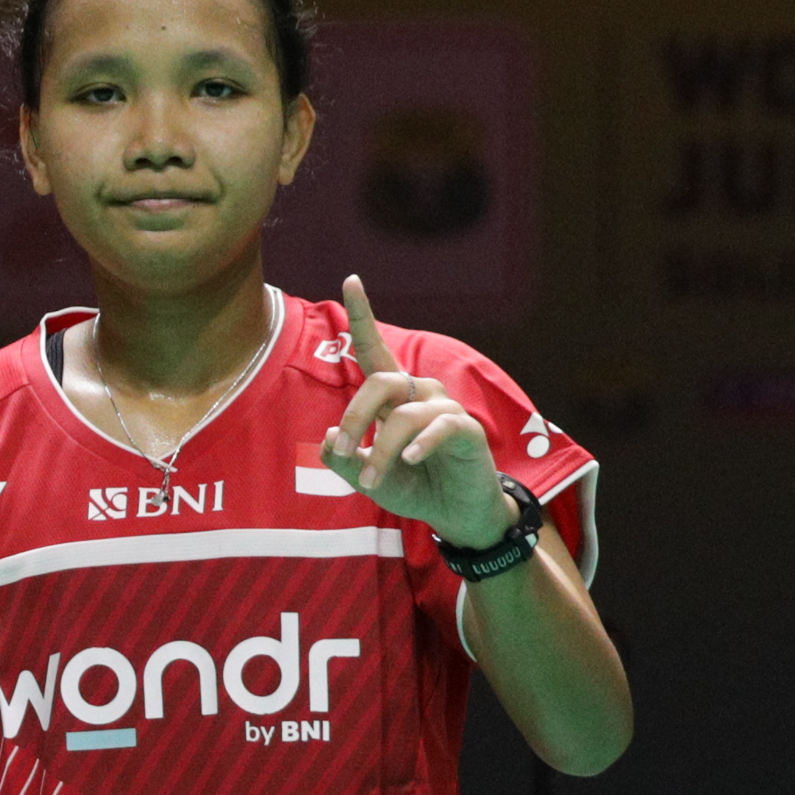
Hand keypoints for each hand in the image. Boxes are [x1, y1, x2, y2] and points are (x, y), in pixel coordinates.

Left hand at [318, 275, 513, 551]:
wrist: (455, 515)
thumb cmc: (413, 487)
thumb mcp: (369, 477)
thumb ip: (344, 460)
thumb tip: (327, 436)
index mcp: (394, 397)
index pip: (375, 349)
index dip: (363, 315)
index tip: (351, 279)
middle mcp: (419, 393)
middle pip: (380, 382)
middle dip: (354, 417)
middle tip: (343, 451)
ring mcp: (445, 409)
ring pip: (403, 414)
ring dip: (380, 449)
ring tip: (369, 481)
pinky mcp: (467, 430)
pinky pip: (440, 426)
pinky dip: (420, 443)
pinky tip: (410, 460)